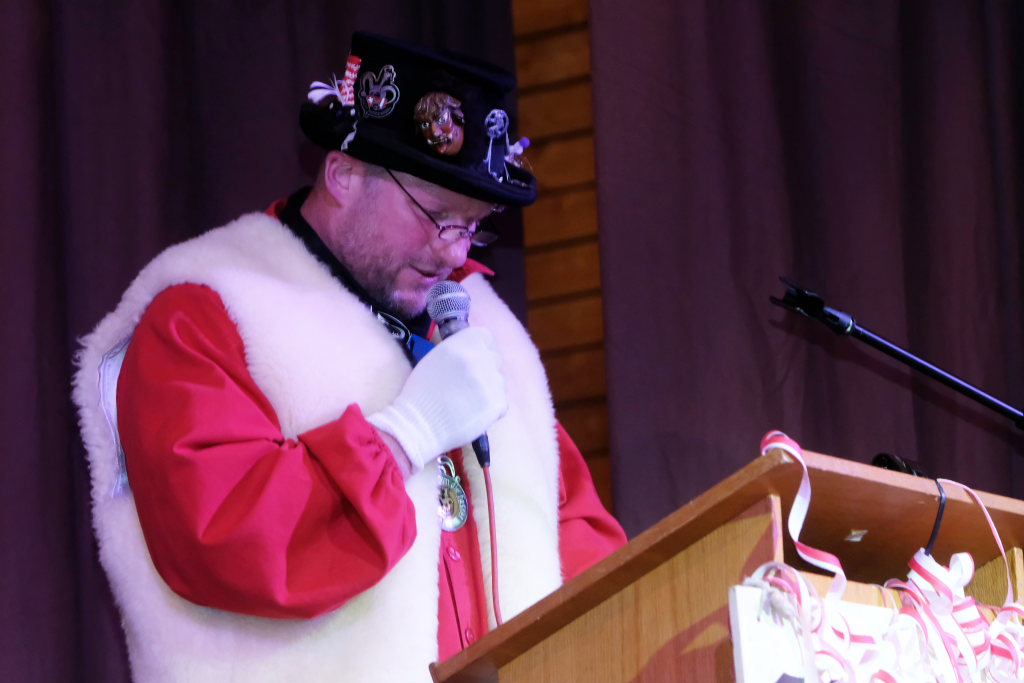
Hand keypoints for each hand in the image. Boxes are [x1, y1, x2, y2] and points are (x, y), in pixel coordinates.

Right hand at [367, 327, 506, 471]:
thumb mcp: (435, 358)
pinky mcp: (498, 403)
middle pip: (495, 358)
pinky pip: (502, 401)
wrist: (419, 424)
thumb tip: (473, 350)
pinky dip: (491, 408)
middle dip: (485, 369)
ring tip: (469, 402)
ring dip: (489, 388)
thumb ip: (457, 349)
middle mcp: (480, 358)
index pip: (486, 336)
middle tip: (469, 384)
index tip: (474, 358)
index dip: (481, 348)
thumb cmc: (421, 392)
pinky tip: (473, 413)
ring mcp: (492, 381)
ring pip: (500, 380)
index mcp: (462, 343)